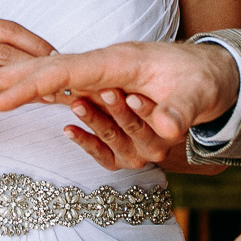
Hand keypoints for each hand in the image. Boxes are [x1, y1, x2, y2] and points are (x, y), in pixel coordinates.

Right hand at [0, 12, 55, 132]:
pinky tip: (19, 104)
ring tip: (46, 95)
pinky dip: (2, 102)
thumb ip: (12, 47)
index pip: (6, 29)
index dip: (35, 43)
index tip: (56, 56)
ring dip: (22, 87)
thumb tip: (53, 55)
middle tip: (57, 80)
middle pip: (1, 52)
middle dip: (32, 67)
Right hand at [0, 40, 239, 143]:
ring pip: (45, 82)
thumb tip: (166, 131)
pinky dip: (35, 93)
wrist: (214, 69)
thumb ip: (180, 112)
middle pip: (39, 72)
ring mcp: (99, 79)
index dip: (27, 86)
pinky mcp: (102, 92)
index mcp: (115, 62)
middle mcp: (101, 68)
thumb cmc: (202, 78)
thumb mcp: (198, 96)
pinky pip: (61, 93)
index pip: (62, 73)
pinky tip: (20, 103)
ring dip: (14, 86)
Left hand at [65, 91, 179, 169]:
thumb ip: (156, 84)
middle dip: (117, 109)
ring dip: (94, 120)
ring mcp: (135, 154)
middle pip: (133, 128)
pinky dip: (83, 140)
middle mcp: (155, 145)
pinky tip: (69, 129)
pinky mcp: (117, 160)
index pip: (160, 120)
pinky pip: (99, 153)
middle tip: (105, 92)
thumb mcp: (162, 84)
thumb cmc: (158, 88)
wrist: (157, 109)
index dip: (145, 109)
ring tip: (78, 105)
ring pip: (112, 137)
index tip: (132, 96)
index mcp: (171, 128)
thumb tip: (146, 79)